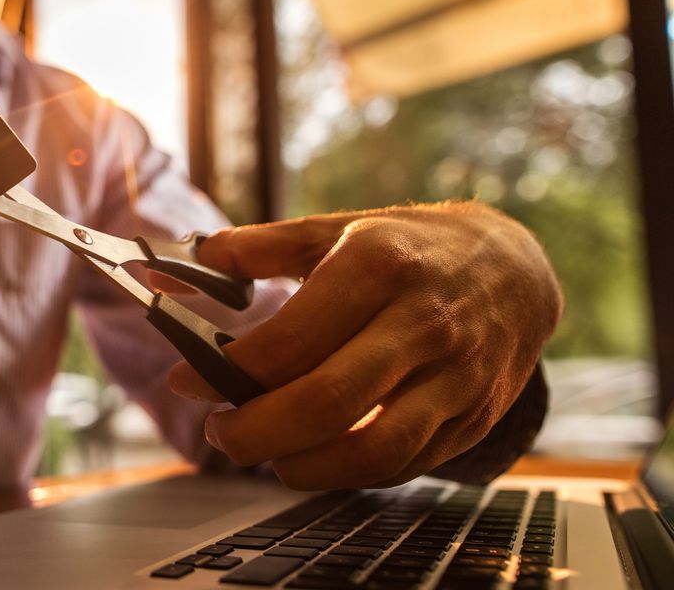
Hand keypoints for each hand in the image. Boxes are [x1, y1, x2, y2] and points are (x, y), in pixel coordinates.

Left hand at [166, 202, 561, 488]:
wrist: (517, 269)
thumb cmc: (410, 248)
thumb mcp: (337, 228)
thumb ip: (257, 247)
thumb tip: (183, 265)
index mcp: (378, 266)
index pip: (289, 342)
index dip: (227, 372)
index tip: (188, 380)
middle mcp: (421, 323)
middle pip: (326, 403)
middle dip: (255, 432)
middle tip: (220, 431)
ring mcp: (453, 376)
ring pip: (371, 451)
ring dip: (301, 467)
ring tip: (264, 454)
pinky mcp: (471, 418)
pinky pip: (402, 465)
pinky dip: (346, 474)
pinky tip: (312, 457)